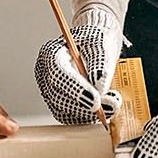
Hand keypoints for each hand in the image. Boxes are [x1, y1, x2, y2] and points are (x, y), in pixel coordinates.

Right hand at [34, 7, 123, 124]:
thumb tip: (100, 87)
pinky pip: (70, 116)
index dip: (76, 89)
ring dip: (89, 113)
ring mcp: (50, 90)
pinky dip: (87, 117)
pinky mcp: (59, 103)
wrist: (94, 46)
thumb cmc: (94, 40)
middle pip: (59, 96)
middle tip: (110, 105)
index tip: (96, 100)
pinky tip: (104, 110)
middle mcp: (46, 74)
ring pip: (64, 110)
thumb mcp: (101, 43)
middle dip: (85, 105)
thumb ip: (100, 63)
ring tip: (111, 105)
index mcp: (51, 53)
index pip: (58, 74)